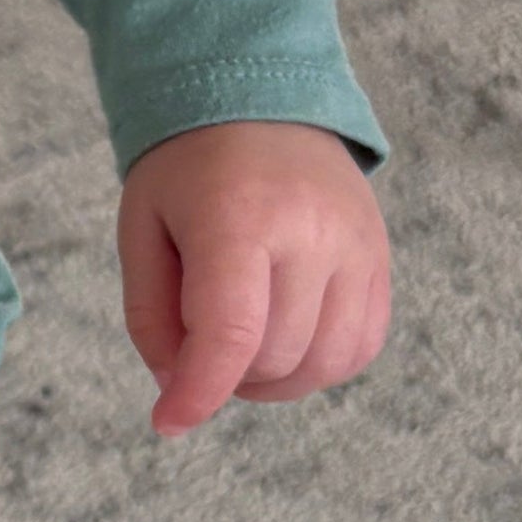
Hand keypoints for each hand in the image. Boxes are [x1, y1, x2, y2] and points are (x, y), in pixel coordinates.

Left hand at [116, 120, 388, 436]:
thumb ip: (151, 316)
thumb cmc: (188, 171)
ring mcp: (356, 244)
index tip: (168, 422)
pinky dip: (321, 364)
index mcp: (239, 216)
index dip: (199, 393)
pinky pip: (362, 345)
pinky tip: (286, 337)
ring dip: (277, 380)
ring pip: (326, 364)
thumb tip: (181, 388)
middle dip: (227, 376)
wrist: (258, 100)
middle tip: (198, 346)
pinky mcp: (380, 257)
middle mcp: (311, 230)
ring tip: (242, 345)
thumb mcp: (141, 229)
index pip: (231, 334)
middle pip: (276, 357)